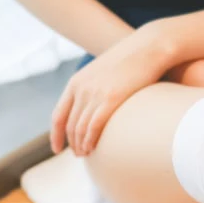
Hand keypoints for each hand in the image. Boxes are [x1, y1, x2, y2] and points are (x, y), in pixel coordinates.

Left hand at [50, 28, 170, 156]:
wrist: (148, 47)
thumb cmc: (131, 61)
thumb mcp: (105, 72)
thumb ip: (95, 87)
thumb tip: (96, 105)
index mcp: (76, 82)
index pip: (58, 115)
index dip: (55, 135)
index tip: (56, 149)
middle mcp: (81, 88)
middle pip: (69, 125)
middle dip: (72, 143)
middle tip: (79, 155)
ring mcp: (94, 94)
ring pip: (80, 129)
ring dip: (81, 145)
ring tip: (87, 154)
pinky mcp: (110, 99)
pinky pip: (93, 127)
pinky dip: (91, 141)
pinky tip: (93, 149)